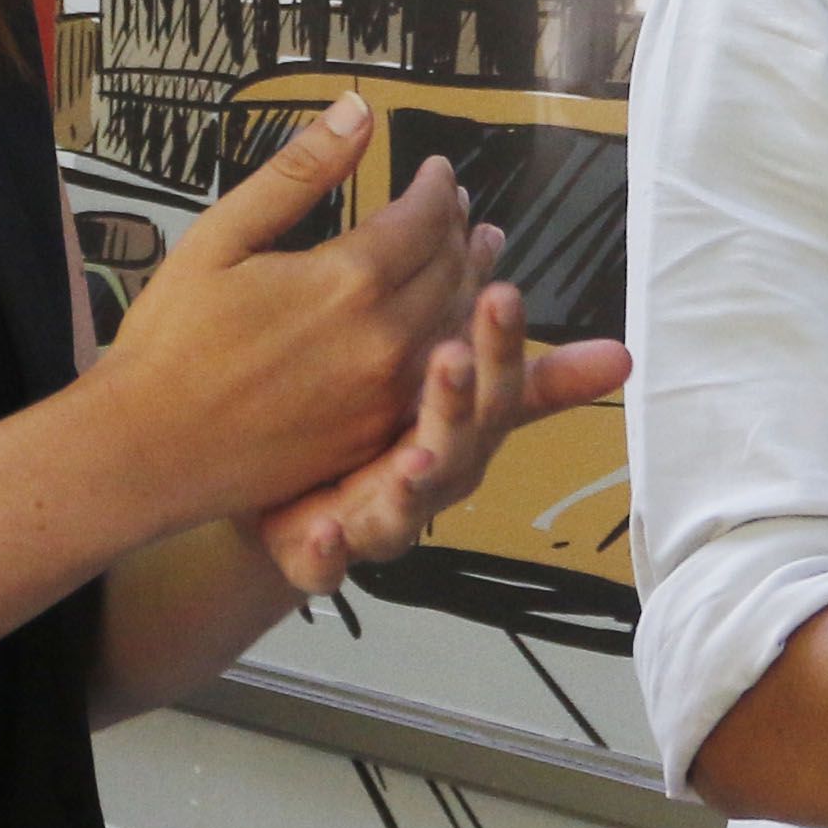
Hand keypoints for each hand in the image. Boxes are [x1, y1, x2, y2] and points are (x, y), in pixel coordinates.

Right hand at [86, 94, 479, 527]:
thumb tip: (358, 110)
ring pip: (456, 326)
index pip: (424, 219)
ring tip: (476, 255)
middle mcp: (384, 339)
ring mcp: (386, 396)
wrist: (149, 449)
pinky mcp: (376, 436)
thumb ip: (299, 173)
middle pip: (451, 271)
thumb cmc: (173, 336)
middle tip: (458, 209)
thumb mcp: (222, 236)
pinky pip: (438, 378)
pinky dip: (454, 341)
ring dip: (471, 283)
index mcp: (347, 280)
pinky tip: (448, 326)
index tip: (438, 171)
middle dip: (459, 231)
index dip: (437, 188)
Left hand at [253, 236, 632, 593]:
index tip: (503, 293)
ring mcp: (382, 522)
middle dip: (456, 403)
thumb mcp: (436, 383)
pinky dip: (327, 554)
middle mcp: (434, 481)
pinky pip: (328, 565)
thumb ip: (485, 340)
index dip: (502, 347)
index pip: (496, 387)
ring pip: (405, 510)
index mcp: (462, 433)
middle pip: (458, 443)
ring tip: (413, 461)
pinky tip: (323, 533)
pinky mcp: (326, 558)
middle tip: (453, 356)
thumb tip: (530, 262)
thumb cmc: (381, 438)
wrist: (297, 510)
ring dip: (411, 487)